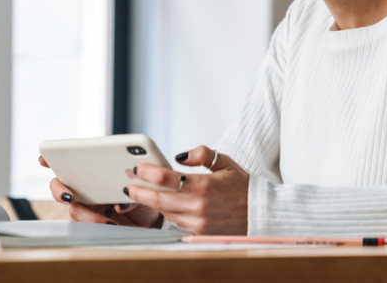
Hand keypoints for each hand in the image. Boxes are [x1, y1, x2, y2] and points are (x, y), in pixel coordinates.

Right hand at [39, 156, 161, 226]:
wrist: (152, 214)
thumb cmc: (145, 191)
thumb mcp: (145, 184)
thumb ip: (134, 187)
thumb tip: (121, 202)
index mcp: (95, 170)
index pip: (71, 160)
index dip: (52, 159)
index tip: (44, 159)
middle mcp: (86, 187)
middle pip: (60, 185)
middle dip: (59, 190)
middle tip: (69, 196)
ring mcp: (88, 205)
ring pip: (73, 209)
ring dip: (86, 214)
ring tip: (106, 219)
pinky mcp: (94, 222)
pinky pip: (87, 225)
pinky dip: (98, 224)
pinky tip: (112, 223)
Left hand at [124, 146, 248, 234]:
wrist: (258, 213)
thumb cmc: (242, 187)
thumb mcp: (225, 162)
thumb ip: (202, 154)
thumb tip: (179, 155)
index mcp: (204, 186)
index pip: (166, 178)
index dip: (147, 172)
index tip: (137, 168)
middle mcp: (198, 206)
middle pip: (158, 199)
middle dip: (139, 191)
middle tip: (128, 183)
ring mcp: (197, 222)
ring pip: (165, 211)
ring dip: (153, 202)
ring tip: (143, 191)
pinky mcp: (198, 232)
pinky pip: (176, 221)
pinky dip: (168, 211)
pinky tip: (164, 203)